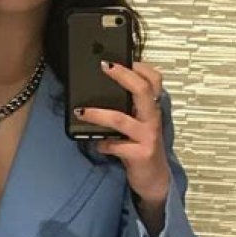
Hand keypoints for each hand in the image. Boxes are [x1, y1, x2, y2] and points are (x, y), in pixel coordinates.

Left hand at [74, 61, 170, 206]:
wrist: (154, 178)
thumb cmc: (141, 146)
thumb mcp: (138, 124)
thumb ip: (128, 108)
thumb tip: (101, 90)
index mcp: (152, 108)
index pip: (154, 80)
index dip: (140, 66)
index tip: (121, 58)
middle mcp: (152, 119)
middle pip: (142, 90)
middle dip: (122, 75)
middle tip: (104, 66)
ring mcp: (148, 137)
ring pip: (121, 119)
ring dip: (98, 113)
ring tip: (80, 111)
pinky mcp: (140, 154)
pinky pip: (116, 146)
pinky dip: (103, 144)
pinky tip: (96, 143)